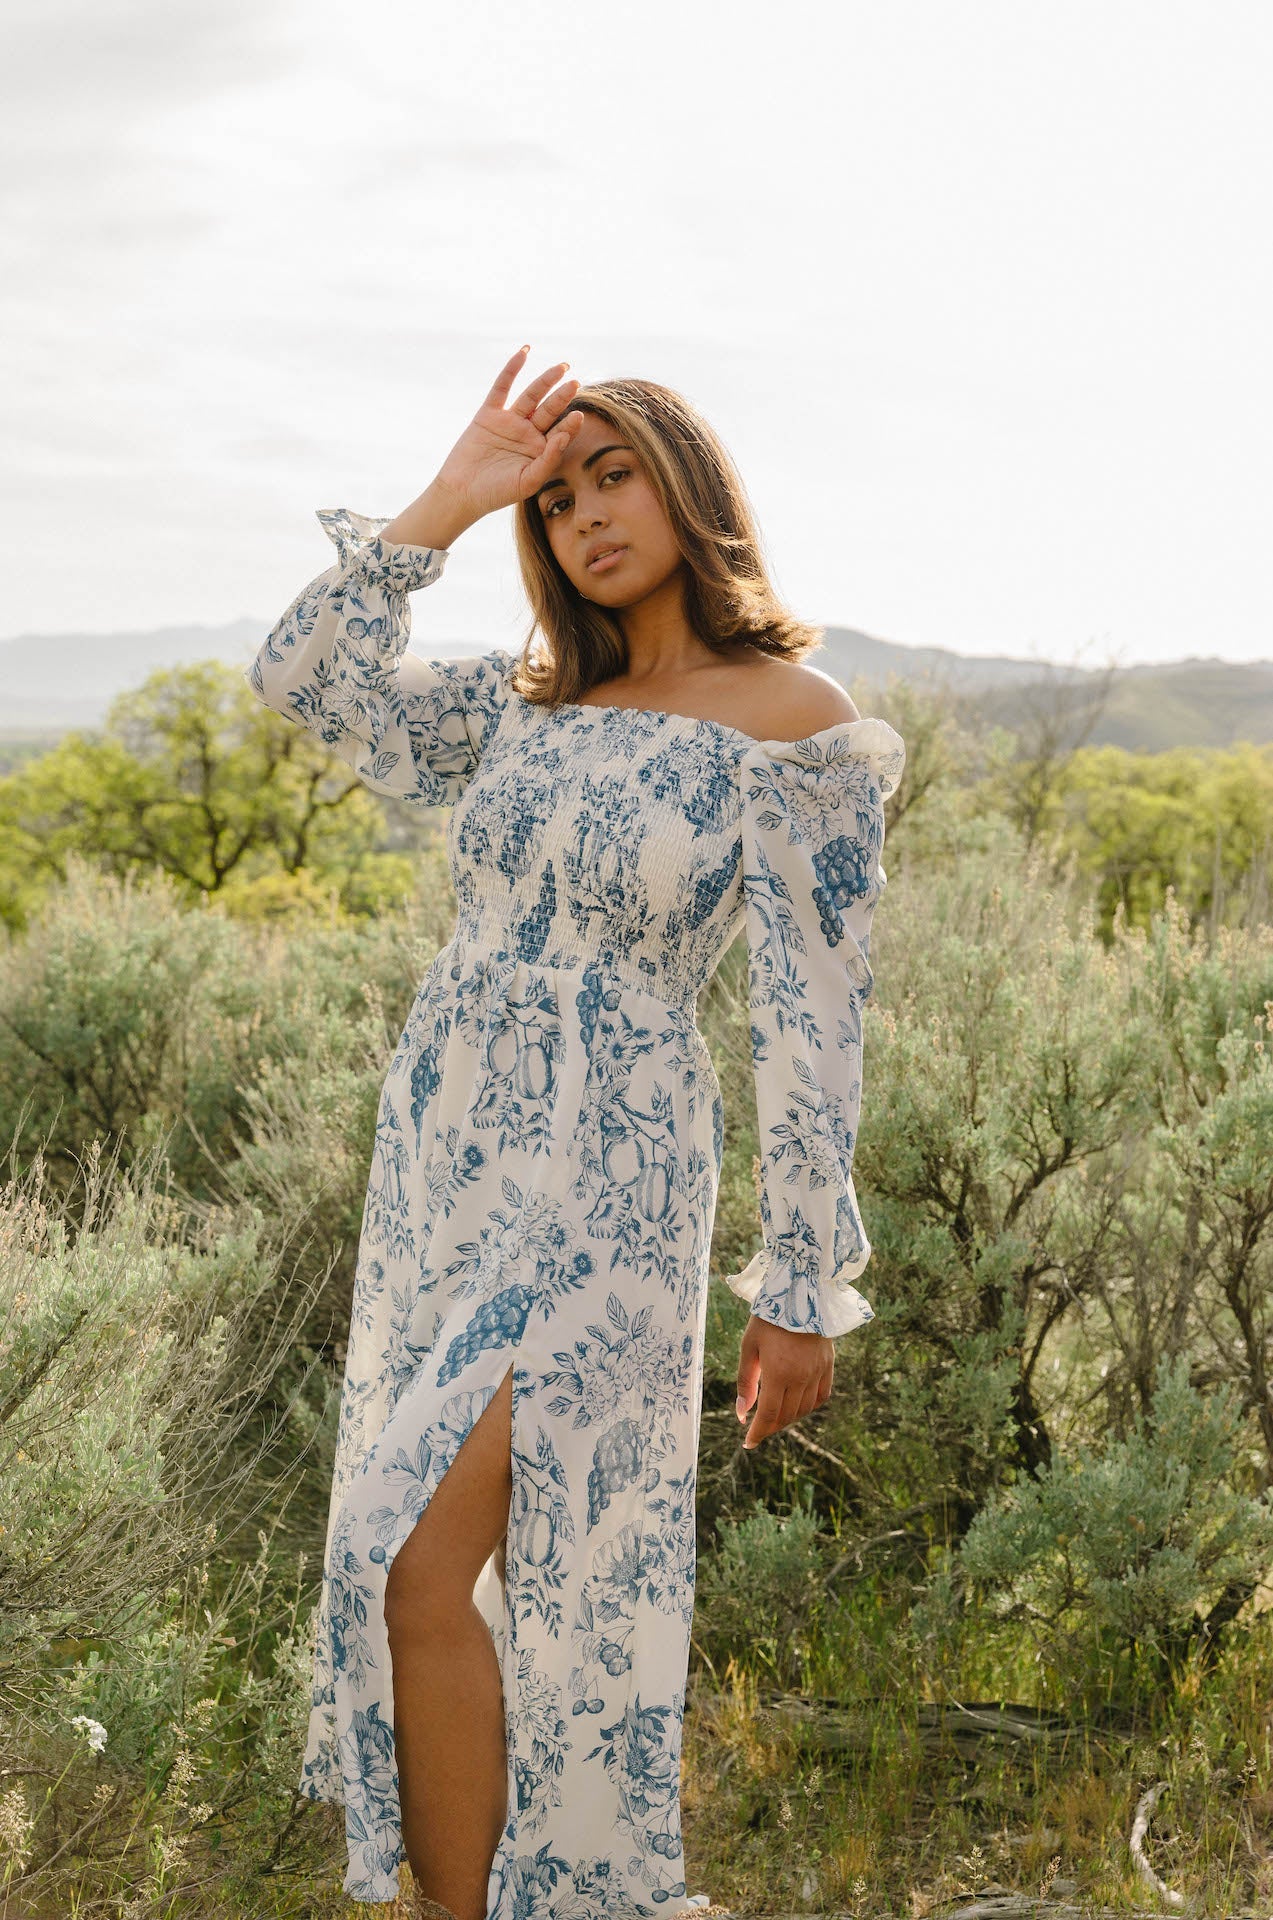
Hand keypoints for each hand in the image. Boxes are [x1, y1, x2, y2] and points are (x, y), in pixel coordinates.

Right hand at [432, 344, 585, 521]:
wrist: (462, 493)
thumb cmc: (497, 493)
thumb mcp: (528, 482)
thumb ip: (548, 460)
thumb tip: (563, 437)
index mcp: (541, 450)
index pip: (560, 432)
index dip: (570, 424)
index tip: (579, 416)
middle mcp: (528, 433)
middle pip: (550, 410)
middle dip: (563, 396)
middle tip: (575, 382)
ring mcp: (510, 421)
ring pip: (531, 396)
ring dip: (546, 381)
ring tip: (562, 367)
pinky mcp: (489, 413)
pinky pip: (502, 387)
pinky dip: (512, 370)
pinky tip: (524, 353)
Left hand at [736, 1315, 832, 1449]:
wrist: (800, 1293)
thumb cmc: (768, 1318)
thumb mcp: (749, 1347)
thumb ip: (745, 1382)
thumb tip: (742, 1413)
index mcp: (779, 1372)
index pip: (769, 1415)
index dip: (758, 1433)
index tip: (748, 1442)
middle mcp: (801, 1377)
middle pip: (786, 1416)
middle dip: (770, 1426)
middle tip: (758, 1426)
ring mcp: (818, 1372)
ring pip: (804, 1409)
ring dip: (788, 1418)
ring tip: (775, 1415)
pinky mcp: (828, 1365)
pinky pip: (821, 1397)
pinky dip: (809, 1406)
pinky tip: (797, 1405)